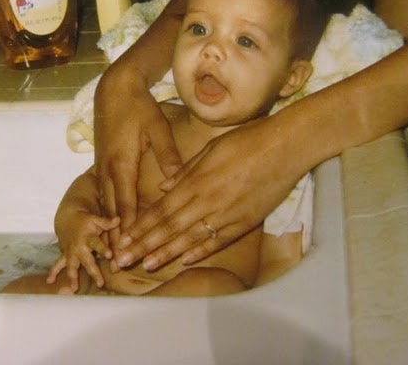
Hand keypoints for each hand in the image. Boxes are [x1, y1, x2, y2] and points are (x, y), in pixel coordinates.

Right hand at [48, 212, 119, 292]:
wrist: (67, 219)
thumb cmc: (85, 221)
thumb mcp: (96, 219)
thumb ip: (107, 223)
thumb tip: (118, 220)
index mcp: (88, 237)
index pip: (97, 243)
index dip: (103, 249)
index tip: (109, 255)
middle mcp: (79, 247)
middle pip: (86, 260)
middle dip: (93, 271)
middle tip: (100, 283)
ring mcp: (70, 252)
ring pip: (71, 266)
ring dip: (72, 277)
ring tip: (74, 289)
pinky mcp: (64, 255)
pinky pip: (57, 265)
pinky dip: (53, 272)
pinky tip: (49, 282)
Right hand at [93, 69, 181, 235]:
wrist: (114, 90)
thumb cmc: (139, 108)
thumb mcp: (157, 128)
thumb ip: (167, 155)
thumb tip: (175, 181)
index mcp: (122, 163)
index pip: (126, 203)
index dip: (128, 229)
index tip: (130, 250)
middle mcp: (109, 169)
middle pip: (113, 209)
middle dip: (115, 236)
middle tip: (118, 262)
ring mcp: (103, 167)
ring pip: (106, 203)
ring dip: (109, 227)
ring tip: (112, 250)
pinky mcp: (103, 163)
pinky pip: (105, 194)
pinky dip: (108, 212)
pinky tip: (111, 225)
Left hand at [115, 116, 306, 269]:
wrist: (286, 147)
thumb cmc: (246, 141)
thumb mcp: (209, 149)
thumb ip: (185, 171)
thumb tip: (162, 187)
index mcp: (195, 182)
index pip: (160, 210)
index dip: (140, 227)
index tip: (123, 238)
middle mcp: (207, 201)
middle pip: (169, 228)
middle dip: (143, 245)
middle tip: (122, 259)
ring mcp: (226, 214)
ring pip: (191, 239)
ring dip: (167, 253)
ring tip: (146, 266)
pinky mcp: (245, 222)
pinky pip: (219, 240)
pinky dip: (201, 251)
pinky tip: (185, 261)